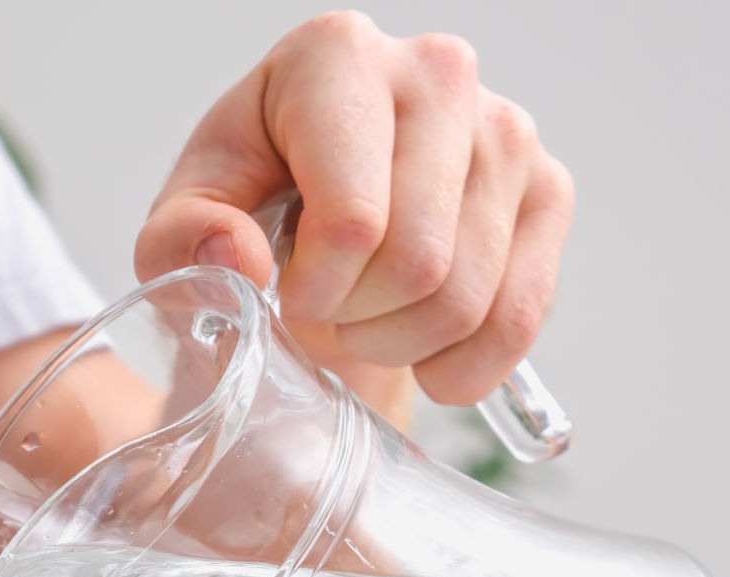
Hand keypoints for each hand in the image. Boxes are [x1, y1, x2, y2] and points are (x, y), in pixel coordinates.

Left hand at [135, 13, 573, 419]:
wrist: (318, 226)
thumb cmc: (250, 210)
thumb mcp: (187, 223)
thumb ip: (181, 238)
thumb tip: (237, 255)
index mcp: (337, 58)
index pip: (354, 219)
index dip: (317, 290)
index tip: (287, 296)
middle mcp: (438, 73)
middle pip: (418, 263)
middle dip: (358, 319)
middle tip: (325, 310)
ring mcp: (506, 130)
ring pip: (467, 299)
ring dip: (400, 344)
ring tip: (364, 320)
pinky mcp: (548, 188)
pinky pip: (519, 319)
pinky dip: (463, 365)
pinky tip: (422, 351)